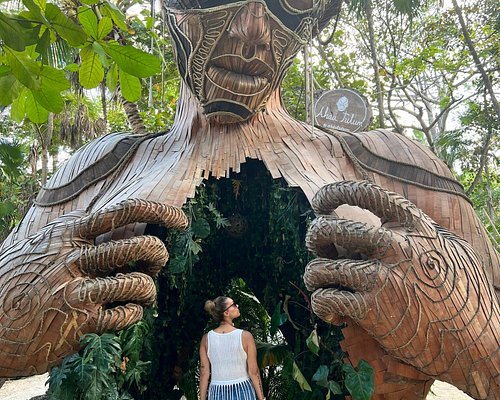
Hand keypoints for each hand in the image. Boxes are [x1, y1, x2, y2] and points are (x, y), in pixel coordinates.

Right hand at [0, 199, 186, 376]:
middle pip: (142, 246)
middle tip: (156, 263)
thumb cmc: (15, 283)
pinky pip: (126, 314)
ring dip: (149, 289)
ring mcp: (78, 290)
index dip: (160, 212)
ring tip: (142, 293)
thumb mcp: (40, 246)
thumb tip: (113, 223)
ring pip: (140, 282)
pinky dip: (133, 313)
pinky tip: (123, 313)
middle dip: (160, 253)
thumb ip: (74, 234)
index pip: (125, 211)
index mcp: (68, 233)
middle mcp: (75, 258)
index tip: (181, 220)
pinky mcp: (80, 322)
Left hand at [304, 181, 498, 398]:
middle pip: (330, 228)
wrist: (478, 345)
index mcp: (414, 227)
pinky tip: (333, 313)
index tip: (320, 203)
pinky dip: (321, 306)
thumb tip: (397, 216)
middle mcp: (396, 246)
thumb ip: (423, 230)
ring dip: (314, 276)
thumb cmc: (465, 296)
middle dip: (315, 236)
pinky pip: (325, 299)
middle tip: (318, 247)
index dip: (334, 193)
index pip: (365, 194)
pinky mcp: (372, 311)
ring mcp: (383, 278)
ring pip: (320, 268)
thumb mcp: (453, 250)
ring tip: (323, 285)